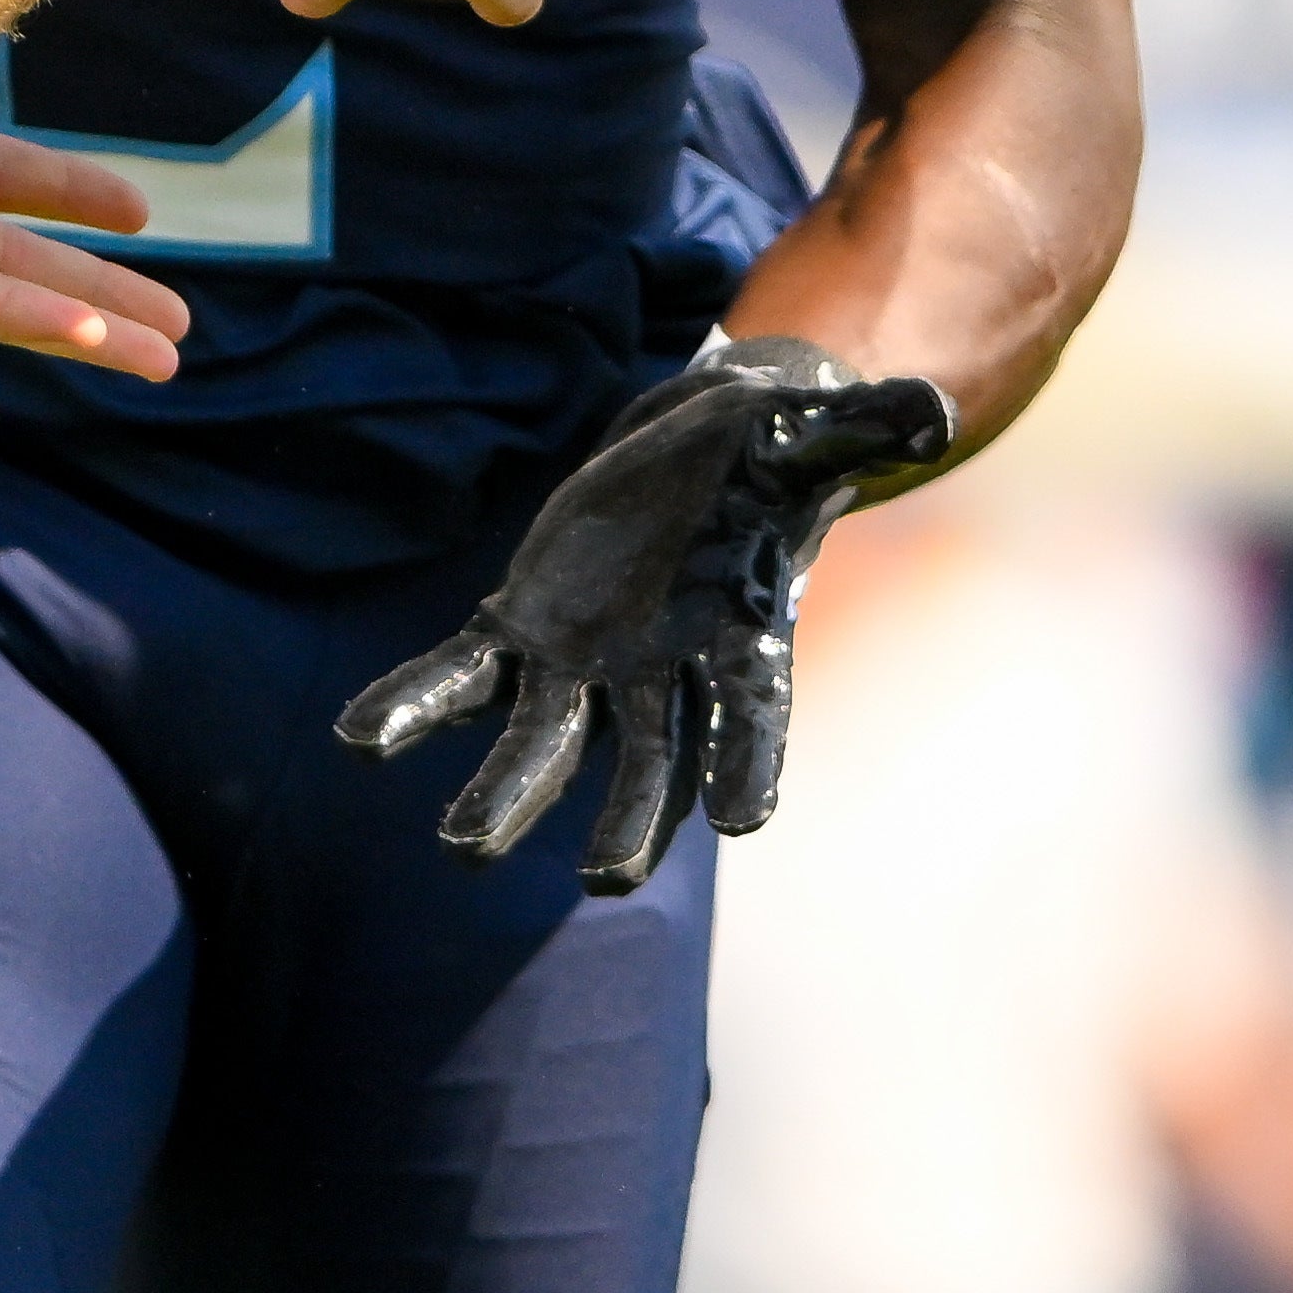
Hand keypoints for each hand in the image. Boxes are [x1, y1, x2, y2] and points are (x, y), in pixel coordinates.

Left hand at [335, 336, 954, 889]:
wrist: (701, 456)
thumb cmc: (766, 454)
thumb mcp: (811, 432)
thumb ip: (862, 429)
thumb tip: (931, 412)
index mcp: (741, 639)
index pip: (753, 713)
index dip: (749, 760)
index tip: (743, 819)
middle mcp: (662, 674)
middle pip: (647, 762)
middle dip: (628, 819)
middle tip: (602, 880)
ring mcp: (587, 662)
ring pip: (544, 743)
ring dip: (505, 795)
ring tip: (459, 847)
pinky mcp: (524, 630)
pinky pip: (463, 676)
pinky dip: (413, 704)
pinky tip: (361, 737)